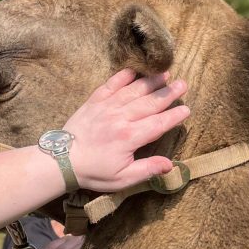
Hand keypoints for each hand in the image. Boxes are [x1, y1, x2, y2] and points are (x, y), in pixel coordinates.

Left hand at [62, 70, 190, 191]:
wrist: (61, 161)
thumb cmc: (94, 172)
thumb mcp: (123, 178)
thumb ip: (147, 169)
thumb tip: (170, 165)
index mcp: (130, 138)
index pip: (158, 124)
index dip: (174, 116)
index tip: (187, 110)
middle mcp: (120, 118)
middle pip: (150, 103)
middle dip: (168, 93)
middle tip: (183, 84)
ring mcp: (107, 107)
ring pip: (134, 90)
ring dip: (150, 81)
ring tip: (165, 73)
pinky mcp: (94, 101)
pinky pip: (111, 84)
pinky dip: (122, 76)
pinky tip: (134, 70)